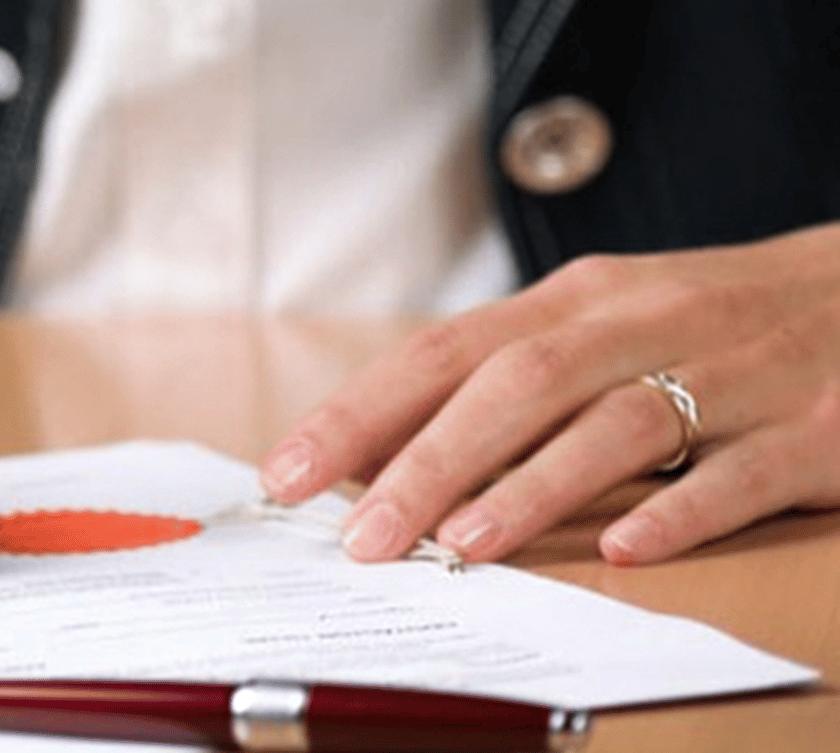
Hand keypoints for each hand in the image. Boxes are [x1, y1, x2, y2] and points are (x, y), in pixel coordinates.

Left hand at [261, 221, 839, 565]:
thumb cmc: (715, 326)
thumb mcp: (603, 330)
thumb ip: (502, 383)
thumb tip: (375, 457)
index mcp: (579, 301)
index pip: (445, 351)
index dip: (361, 411)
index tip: (286, 471)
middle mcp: (646, 324)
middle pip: (516, 385)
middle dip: (426, 461)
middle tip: (358, 535)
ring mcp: (733, 374)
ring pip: (618, 424)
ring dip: (531, 487)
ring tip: (460, 546)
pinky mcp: (814, 429)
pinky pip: (740, 472)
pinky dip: (680, 510)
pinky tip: (625, 550)